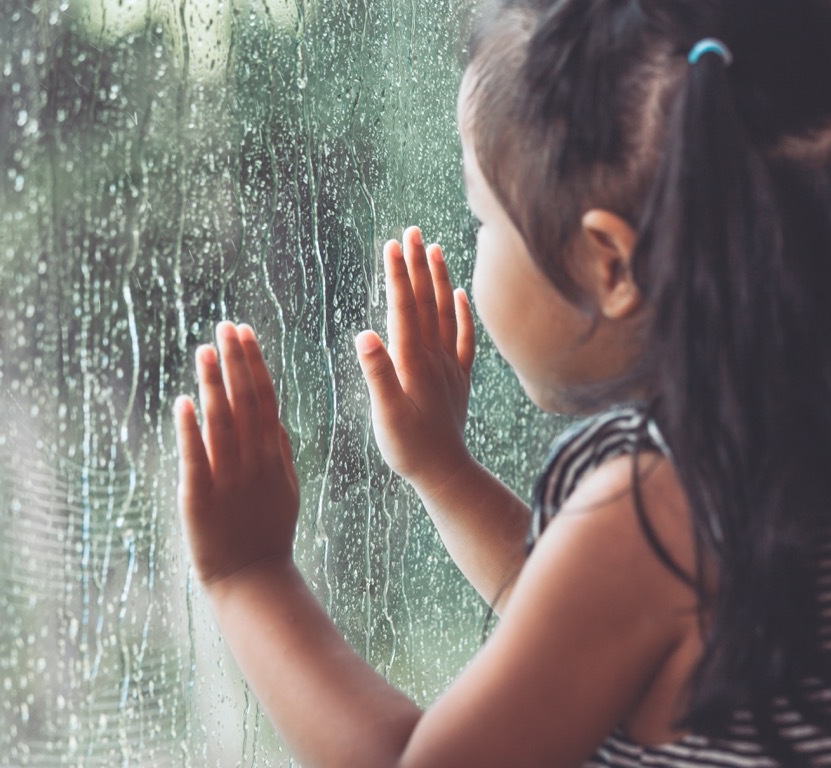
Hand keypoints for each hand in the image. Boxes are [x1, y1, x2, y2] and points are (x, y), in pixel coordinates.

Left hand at [174, 322, 299, 589]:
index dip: (254, 363)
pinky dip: (190, 431)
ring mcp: (227, 479)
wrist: (253, 579)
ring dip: (213, 385)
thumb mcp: (286, 489)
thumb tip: (277, 419)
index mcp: (273, 456)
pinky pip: (195, 459)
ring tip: (203, 351)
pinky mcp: (200, 498)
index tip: (244, 332)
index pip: (264, 398)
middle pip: (245, 402)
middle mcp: (252, 462)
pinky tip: (183, 403)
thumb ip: (281, 453)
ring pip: (221, 423)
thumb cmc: (268, 533)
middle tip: (224, 326)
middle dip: (235, 361)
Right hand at [355, 227, 476, 492]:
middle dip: (418, 265)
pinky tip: (460, 294)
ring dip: (440, 280)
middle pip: (426, 302)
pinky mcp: (460, 379)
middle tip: (412, 230)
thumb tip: (365, 335)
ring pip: (446, 313)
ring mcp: (450, 366)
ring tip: (434, 248)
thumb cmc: (409, 449)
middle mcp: (435, 357)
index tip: (392, 244)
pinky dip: (464, 313)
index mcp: (413, 362)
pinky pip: (465, 339)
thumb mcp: (386, 415)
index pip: (404, 309)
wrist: (445, 474)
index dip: (398, 275)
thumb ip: (377, 374)